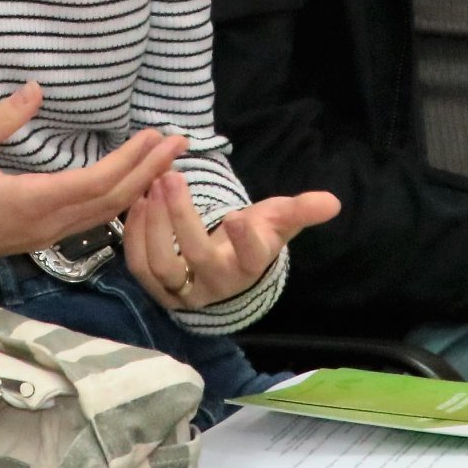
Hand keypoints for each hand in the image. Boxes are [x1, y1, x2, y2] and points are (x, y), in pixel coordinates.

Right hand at [0, 82, 187, 274]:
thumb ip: (1, 119)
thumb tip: (36, 88)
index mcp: (31, 202)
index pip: (96, 183)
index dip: (131, 160)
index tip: (155, 134)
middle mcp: (46, 224)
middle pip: (112, 201)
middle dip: (150, 172)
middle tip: (181, 143)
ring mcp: (44, 236)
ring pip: (105, 215)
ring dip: (139, 187)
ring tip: (166, 161)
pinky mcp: (40, 237)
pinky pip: (91, 221)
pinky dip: (119, 201)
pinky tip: (132, 186)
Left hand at [123, 171, 339, 310]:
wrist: (227, 267)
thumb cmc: (255, 236)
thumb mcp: (280, 221)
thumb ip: (303, 210)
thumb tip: (333, 202)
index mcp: (250, 265)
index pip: (251, 256)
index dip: (245, 239)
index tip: (237, 215)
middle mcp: (216, 283)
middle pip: (196, 256)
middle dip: (181, 217)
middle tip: (172, 177)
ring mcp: (184, 290)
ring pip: (162, 264)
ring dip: (153, 223)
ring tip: (152, 185)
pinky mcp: (158, 288)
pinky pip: (140, 267)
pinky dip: (134, 235)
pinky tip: (138, 202)